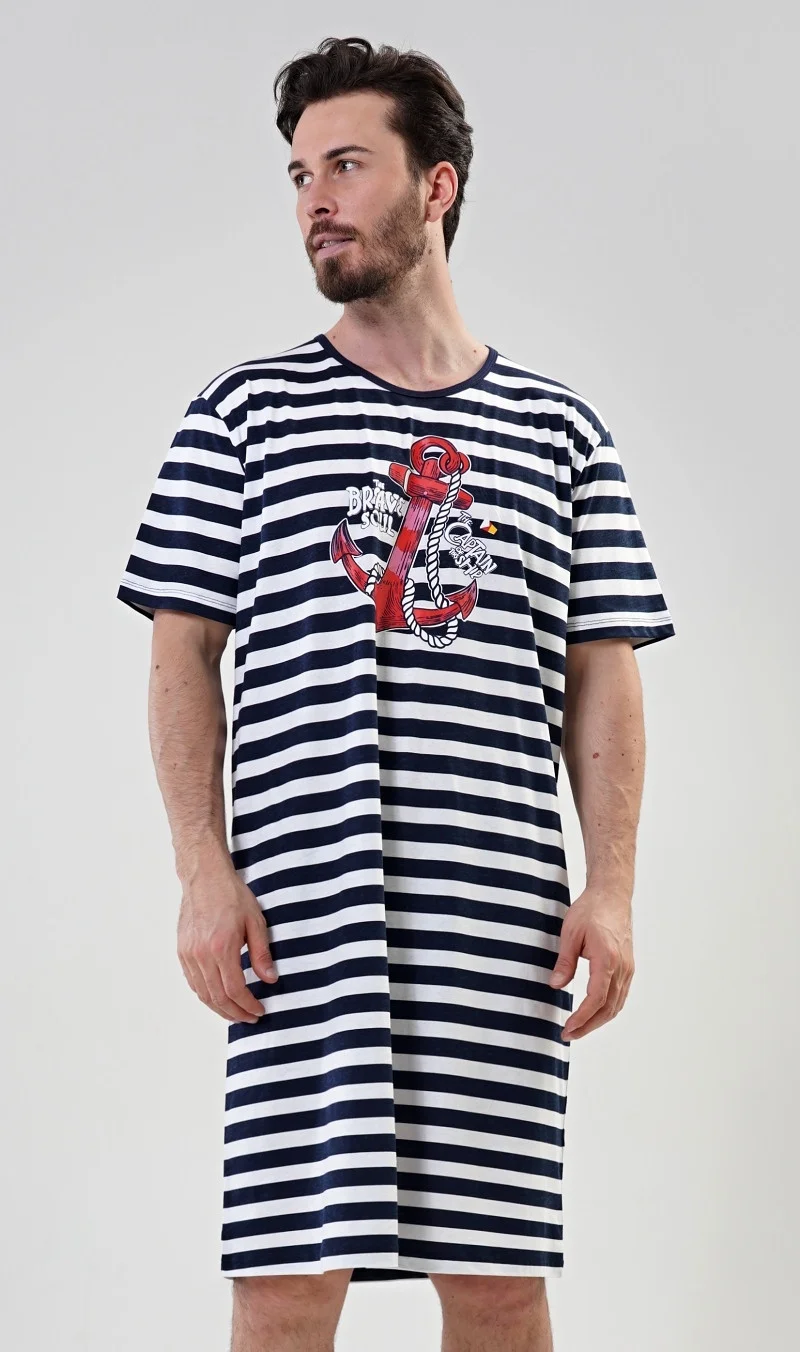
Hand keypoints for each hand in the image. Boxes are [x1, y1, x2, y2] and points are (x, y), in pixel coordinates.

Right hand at [177, 860, 278, 1024]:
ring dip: (219, 1008)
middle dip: (235, 1013)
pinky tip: (218, 997)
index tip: (259, 1010)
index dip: (248, 1005)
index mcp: (221, 947)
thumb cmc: (231, 895)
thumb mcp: (256, 921)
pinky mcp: (182, 951)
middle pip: (217, 997)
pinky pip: (193, 982)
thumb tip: (270, 979)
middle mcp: (201, 955)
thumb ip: (261, 953)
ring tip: (235, 1013)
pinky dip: (206, 995)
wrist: (204, 877)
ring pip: (202, 993)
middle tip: (250, 1018)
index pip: (235, 990)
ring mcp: (188, 954)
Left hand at [548, 885, 634, 1040]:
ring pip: (616, 1004)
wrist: (612, 895)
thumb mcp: (570, 933)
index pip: (596, 998)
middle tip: (569, 1034)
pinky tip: (594, 1013)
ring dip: (598, 1020)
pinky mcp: (627, 966)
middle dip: (589, 1025)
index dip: (582, 1017)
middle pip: (608, 1008)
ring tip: (579, 1028)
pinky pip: (620, 995)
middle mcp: (621, 967)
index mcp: (607, 959)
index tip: (568, 1028)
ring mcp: (627, 967)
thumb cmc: (590, 910)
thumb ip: (564, 961)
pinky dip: (607, 1009)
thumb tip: (555, 985)